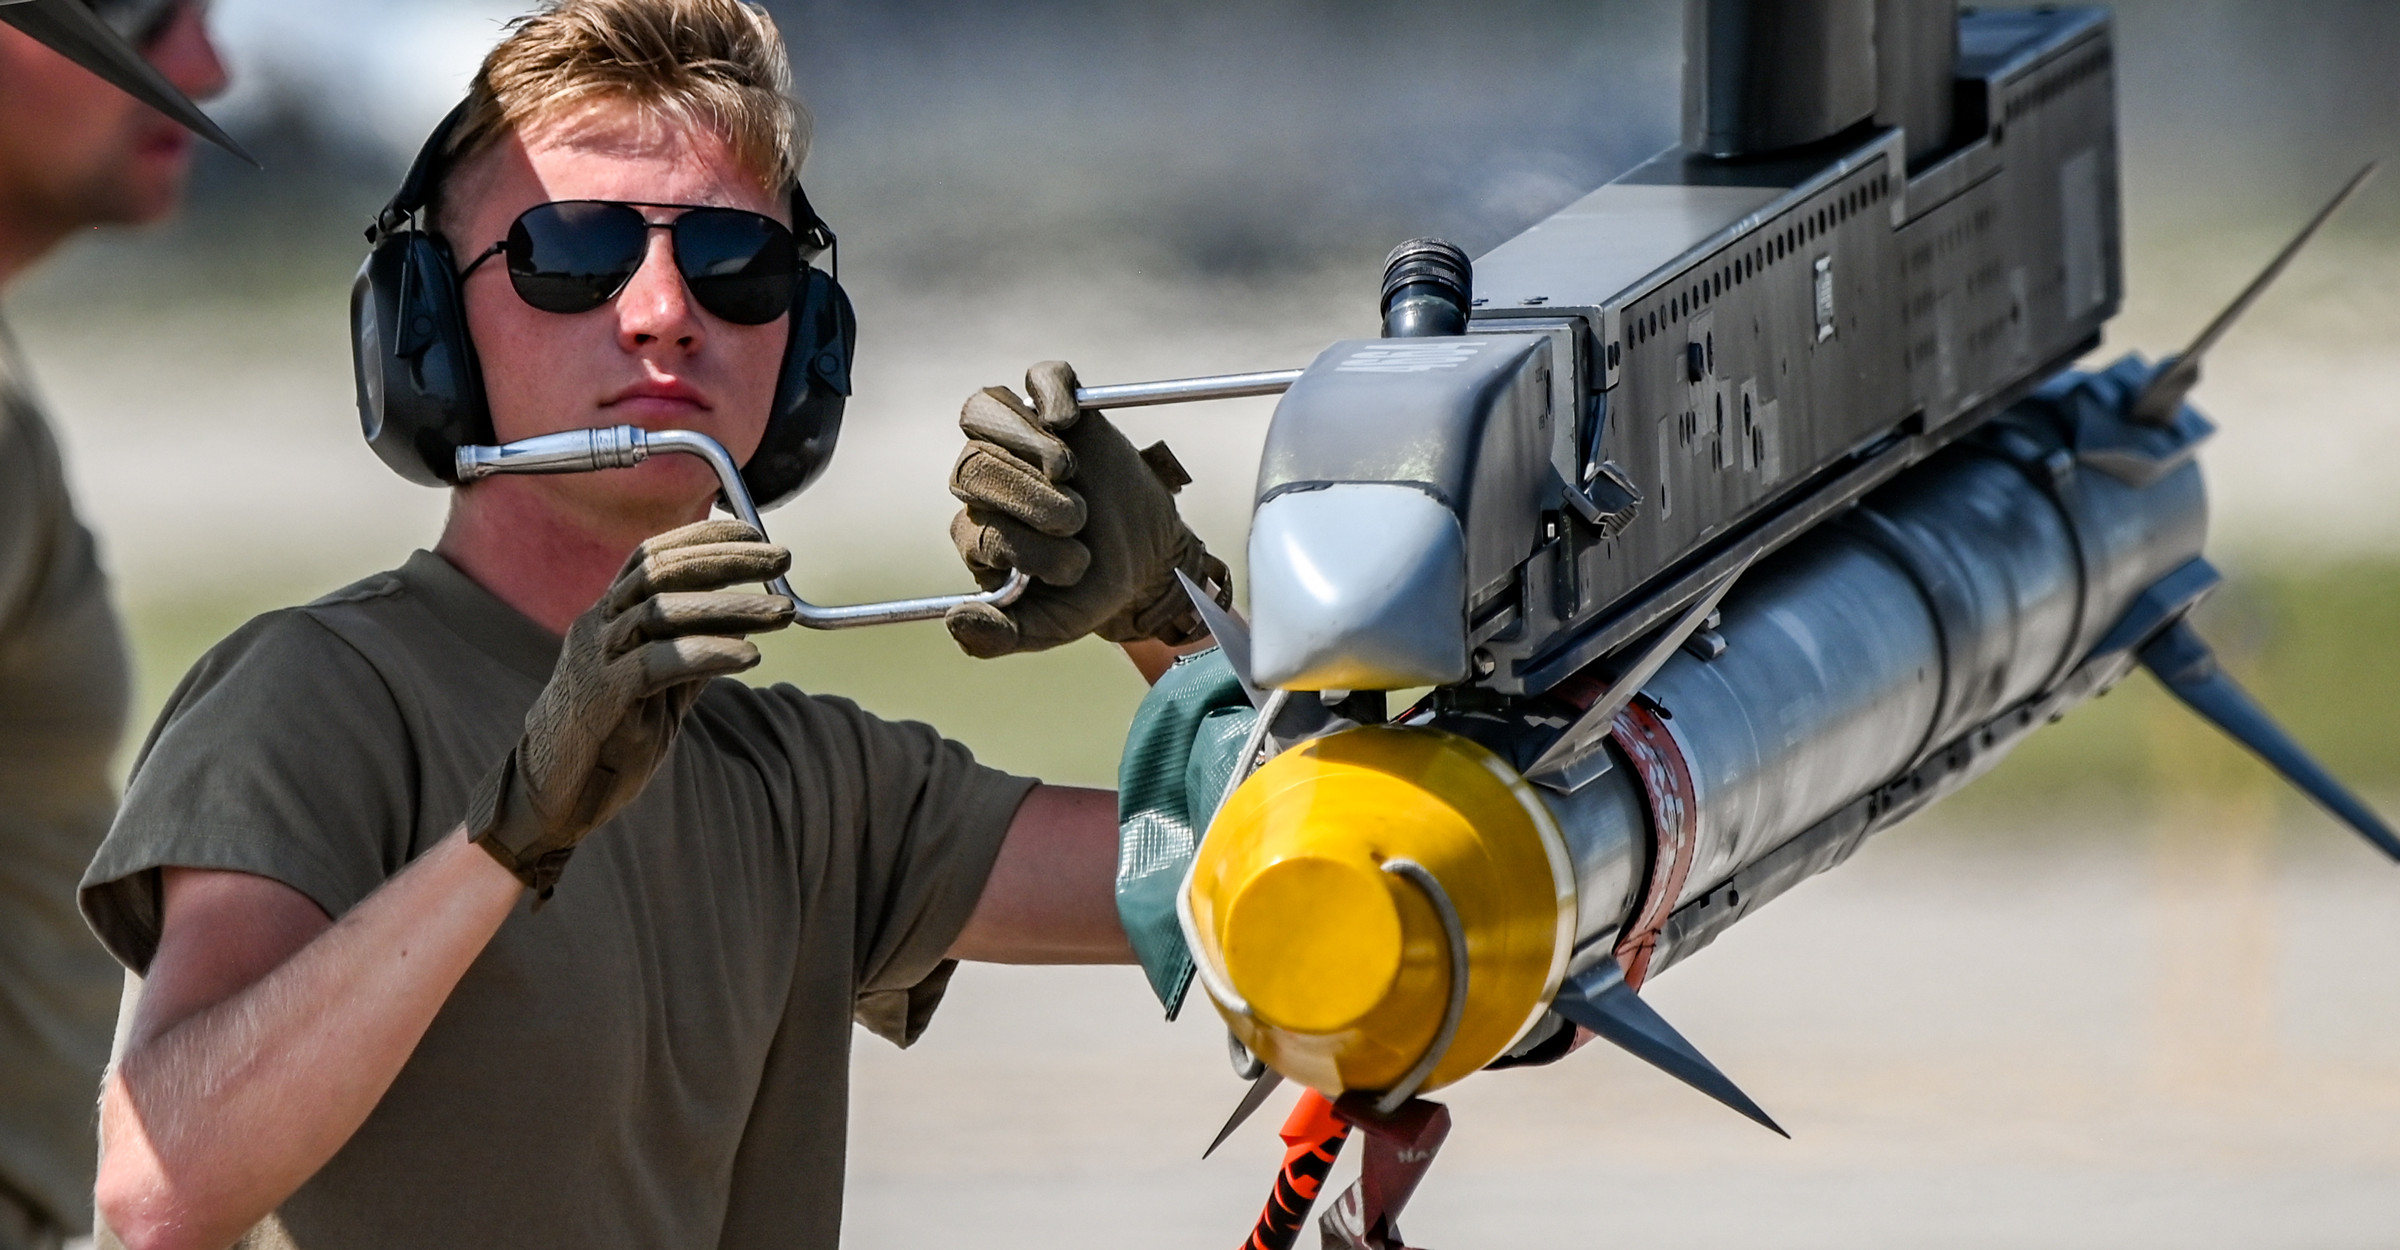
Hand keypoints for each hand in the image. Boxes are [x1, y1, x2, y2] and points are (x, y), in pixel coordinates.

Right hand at [466, 519, 792, 897]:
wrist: (554, 795)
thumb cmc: (607, 736)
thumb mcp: (659, 686)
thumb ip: (692, 652)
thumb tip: (745, 623)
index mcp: (608, 616)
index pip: (652, 555)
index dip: (704, 537)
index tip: (756, 533)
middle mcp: (598, 627)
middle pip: (660, 571)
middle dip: (726, 559)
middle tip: (782, 559)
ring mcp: (596, 660)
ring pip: (660, 610)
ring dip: (728, 606)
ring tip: (781, 612)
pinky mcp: (602, 699)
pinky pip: (658, 664)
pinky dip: (708, 653)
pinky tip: (749, 656)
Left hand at [944, 360, 1229, 657]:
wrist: (1149, 555)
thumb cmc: (1093, 587)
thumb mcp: (1053, 625)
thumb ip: (1003, 635)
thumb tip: (955, 622)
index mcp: (978, 531)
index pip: (975, 526)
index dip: (1022, 545)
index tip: (1074, 564)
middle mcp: (985, 478)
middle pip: (971, 468)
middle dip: (1028, 499)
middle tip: (1076, 520)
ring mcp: (1016, 436)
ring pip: (983, 413)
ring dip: (1027, 444)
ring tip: (1068, 472)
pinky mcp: (1054, 405)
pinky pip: (1037, 380)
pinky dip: (1050, 392)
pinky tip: (1070, 420)